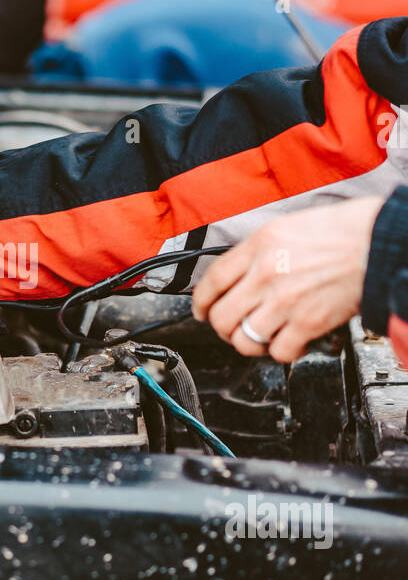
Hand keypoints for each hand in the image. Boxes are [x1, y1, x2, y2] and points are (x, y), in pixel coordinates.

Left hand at [191, 197, 382, 362]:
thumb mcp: (288, 226)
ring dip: (250, 343)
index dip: (201, 303)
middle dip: (222, 328)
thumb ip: (260, 250)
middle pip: (221, 317)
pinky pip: (279, 351)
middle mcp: (265, 274)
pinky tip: (290, 342)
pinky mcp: (308, 322)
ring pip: (244, 339)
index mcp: (258, 246)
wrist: (378, 241)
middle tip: (232, 328)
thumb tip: (241, 274)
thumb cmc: (344, 230)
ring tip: (261, 337)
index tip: (202, 311)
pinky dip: (282, 352)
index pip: (212, 281)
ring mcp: (285, 300)